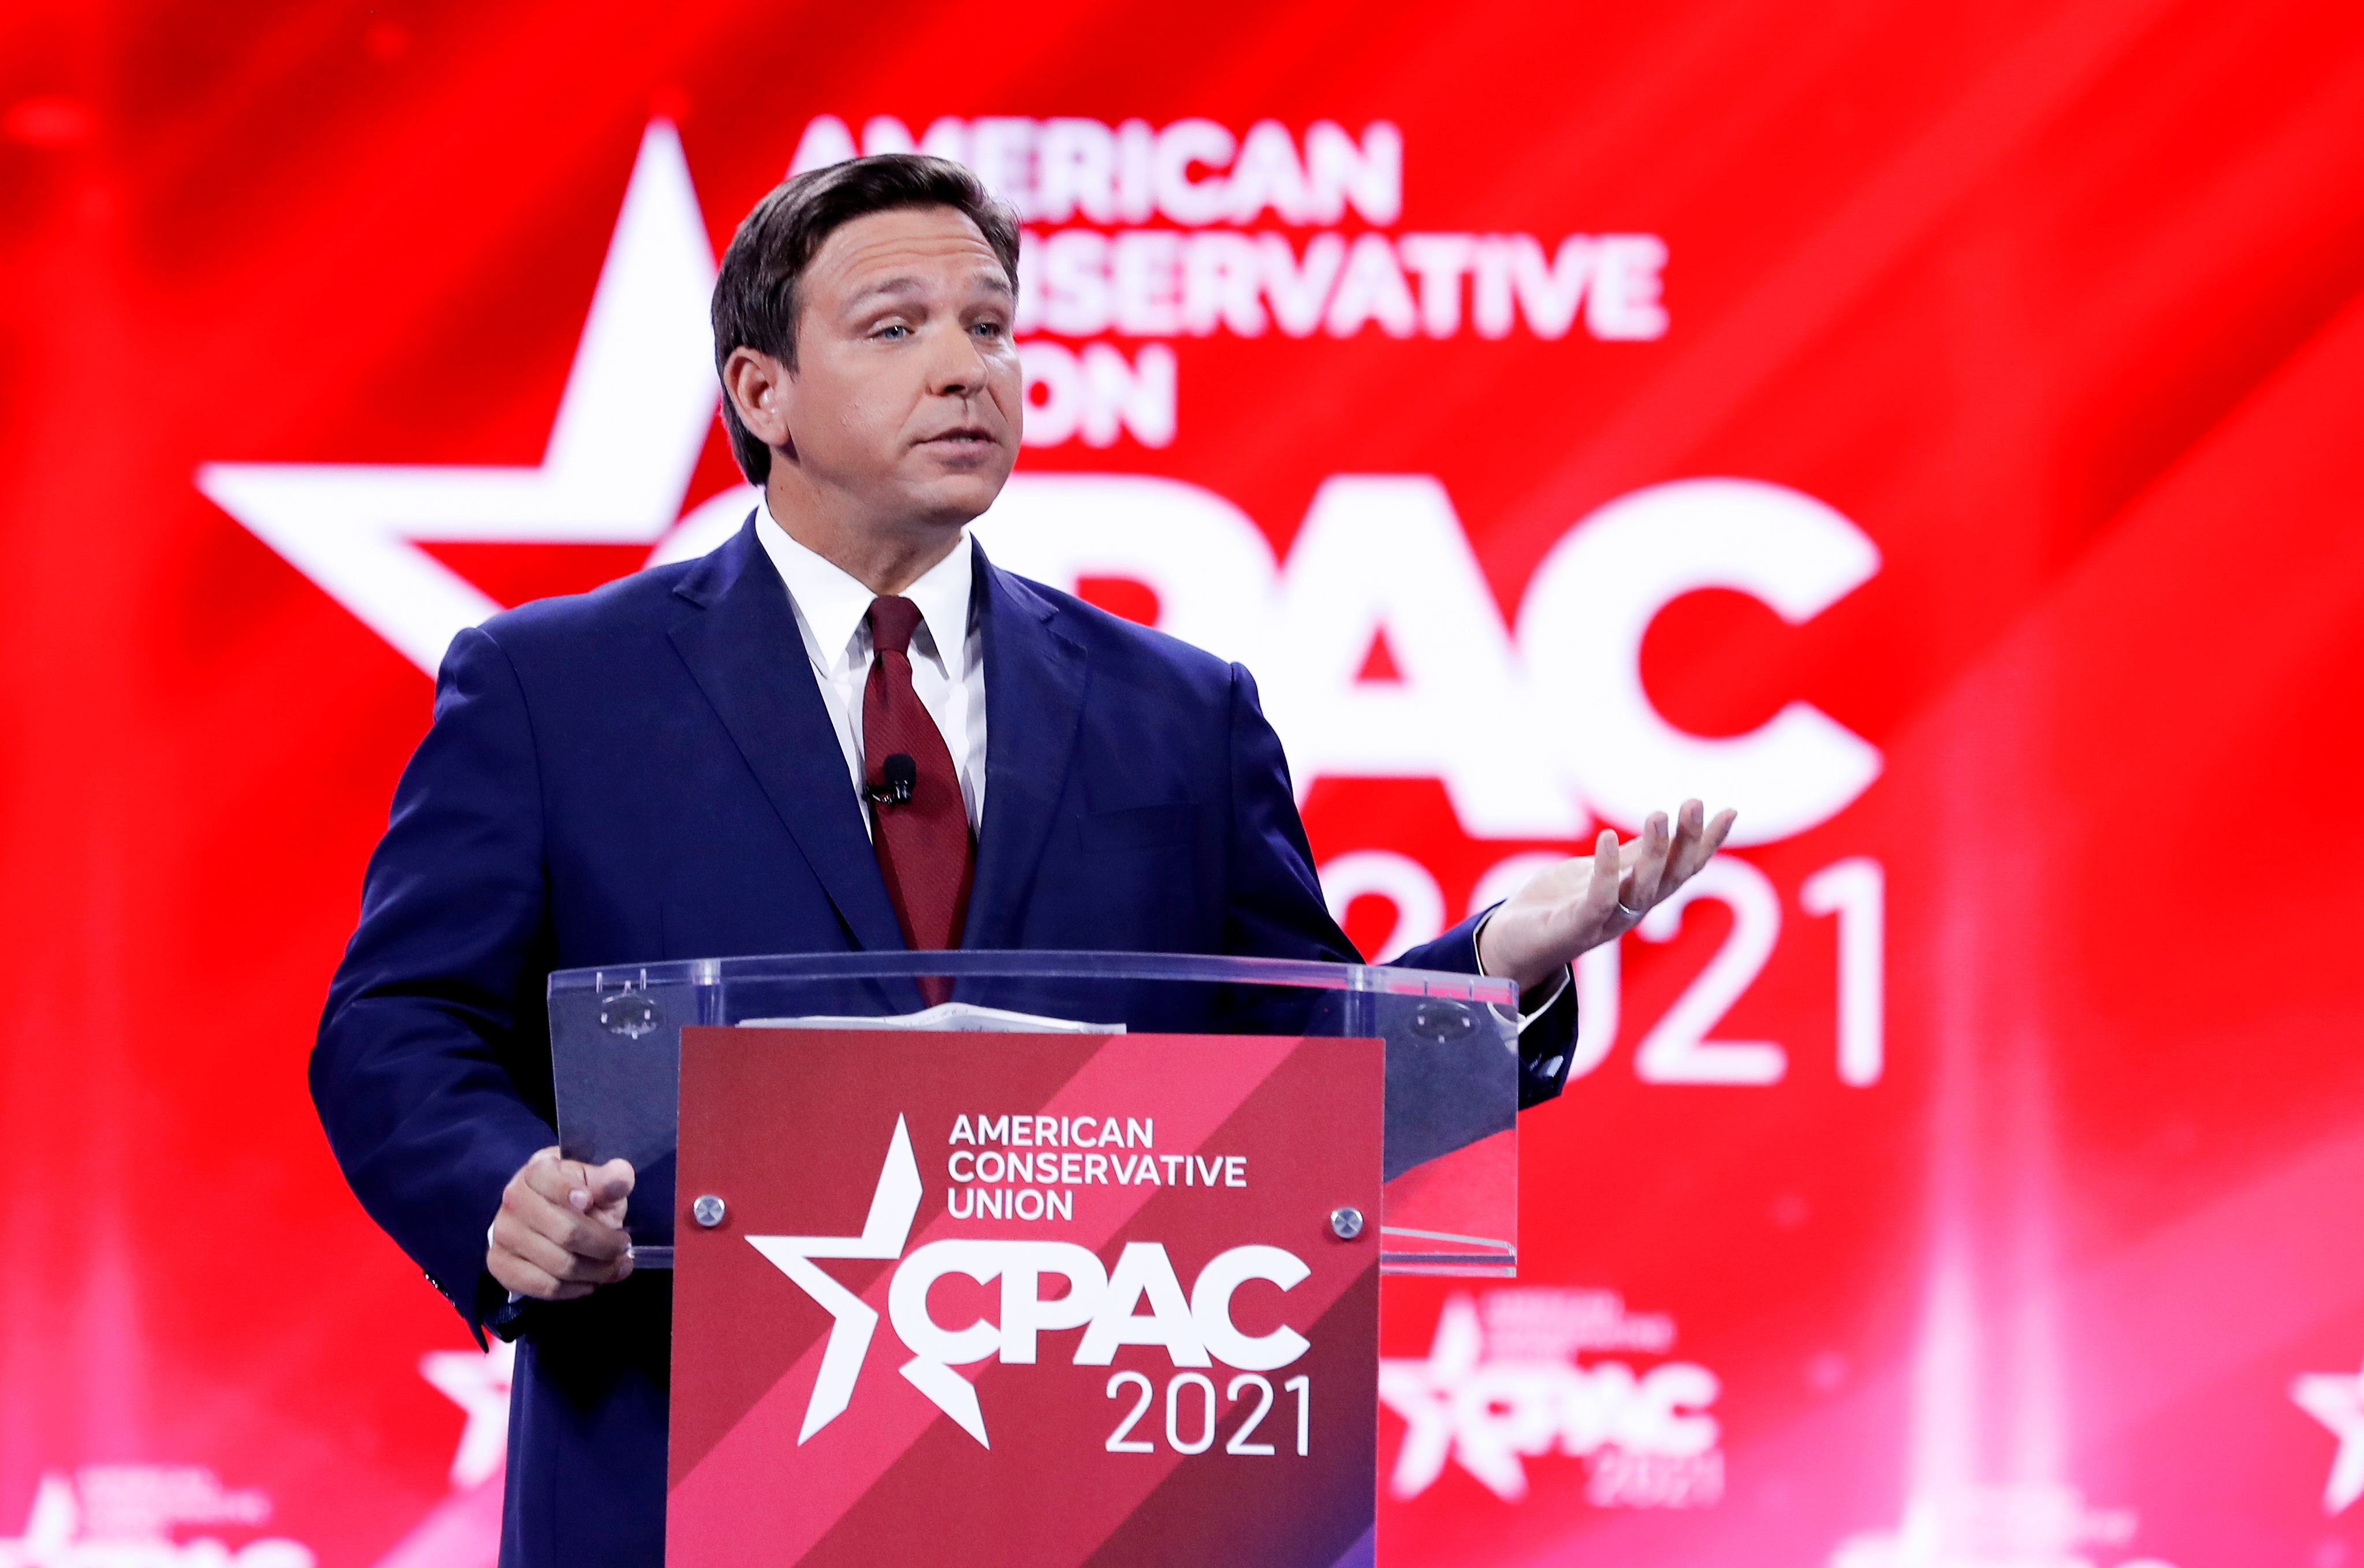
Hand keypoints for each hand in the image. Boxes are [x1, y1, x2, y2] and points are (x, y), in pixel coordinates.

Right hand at [486, 1147, 635, 1300]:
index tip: (590, 1202)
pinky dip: (575, 1289)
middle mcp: (514, 1201)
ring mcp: (504, 1235)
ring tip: (617, 1267)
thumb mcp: (595, 1180)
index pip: (551, 1181)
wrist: (537, 1213)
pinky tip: (592, 1282)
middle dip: (605, 1245)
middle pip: (566, 1233)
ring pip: (559, 1265)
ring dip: (597, 1272)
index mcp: (537, 1172)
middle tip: (624, 1248)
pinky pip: (545, 1287)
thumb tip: (621, 1178)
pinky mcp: (500, 1265)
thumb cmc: (574, 1194)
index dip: (569, 1192)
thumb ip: (610, 1179)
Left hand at [1476, 799, 1737, 995]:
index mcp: (1640, 895)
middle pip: (1671, 877)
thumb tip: (1665, 829)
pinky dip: (1606, 869)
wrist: (1509, 945)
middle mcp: (1631, 910)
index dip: (1708, 843)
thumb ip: (1632, 858)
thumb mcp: (1601, 873)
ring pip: (1642, 887)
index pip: (1684, 868)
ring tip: (1659, 814)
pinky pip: (1598, 898)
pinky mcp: (1575, 926)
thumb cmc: (1557, 906)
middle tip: (1694, 803)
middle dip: (1687, 840)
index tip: (1731, 812)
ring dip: (1654, 852)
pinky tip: (1608, 837)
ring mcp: (1605, 921)